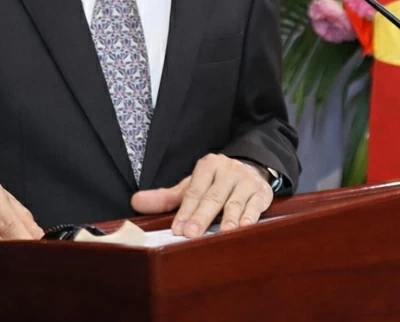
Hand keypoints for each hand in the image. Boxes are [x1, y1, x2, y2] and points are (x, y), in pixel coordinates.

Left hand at [130, 154, 272, 237]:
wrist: (251, 169)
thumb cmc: (216, 184)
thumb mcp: (192, 186)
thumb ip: (166, 197)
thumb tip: (136, 202)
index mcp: (209, 165)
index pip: (194, 191)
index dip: (185, 211)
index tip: (177, 229)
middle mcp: (229, 170)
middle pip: (213, 197)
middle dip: (202, 217)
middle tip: (192, 234)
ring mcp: (247, 181)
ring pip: (235, 202)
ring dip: (229, 219)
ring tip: (222, 233)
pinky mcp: (263, 193)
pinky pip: (256, 207)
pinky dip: (250, 218)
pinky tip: (244, 228)